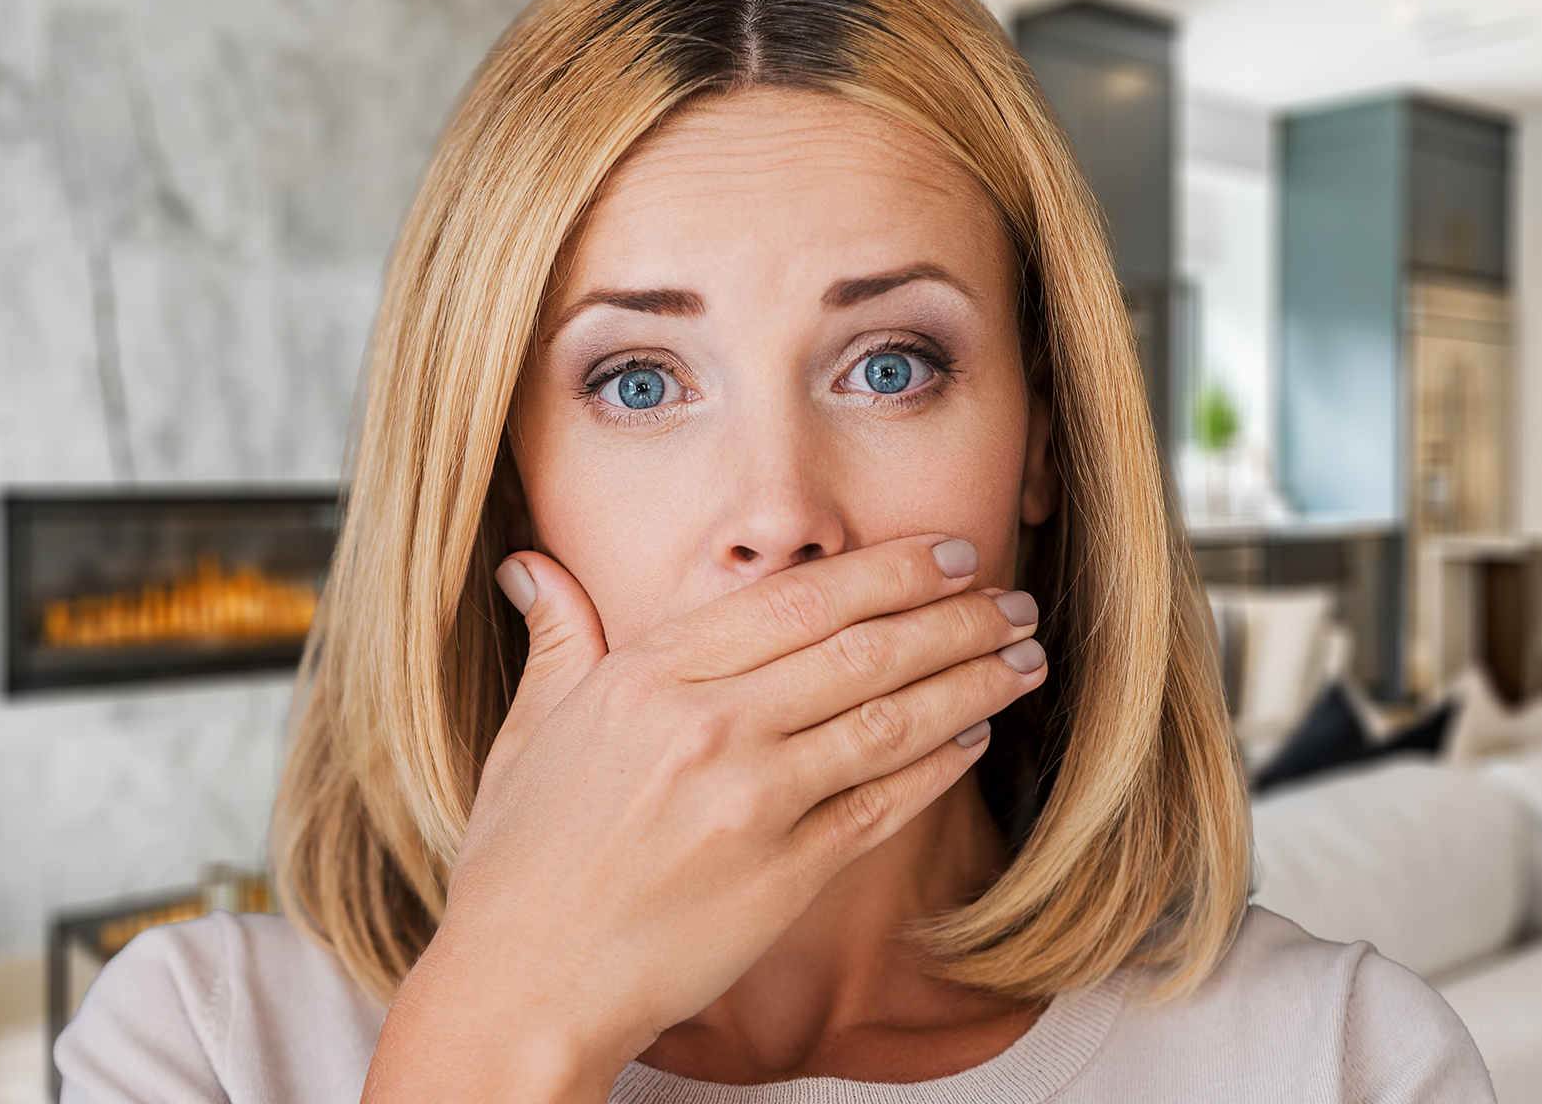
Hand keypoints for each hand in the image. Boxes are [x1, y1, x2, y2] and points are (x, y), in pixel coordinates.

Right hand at [363, 535, 1045, 1101]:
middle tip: (1012, 598)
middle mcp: (706, 727)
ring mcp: (751, 803)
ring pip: (889, 721)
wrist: (523, 987)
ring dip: (971, 683)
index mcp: (648, 677)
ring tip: (1024, 660)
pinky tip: (975, 739)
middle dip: (954, 617)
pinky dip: (938, 767)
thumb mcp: (526, 732)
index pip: (796, 598)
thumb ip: (557, 640)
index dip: (887, 571)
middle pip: (861, 649)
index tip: (946, 554)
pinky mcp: (783, 876)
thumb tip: (530, 569)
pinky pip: (882, 806)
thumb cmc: (518, 863)